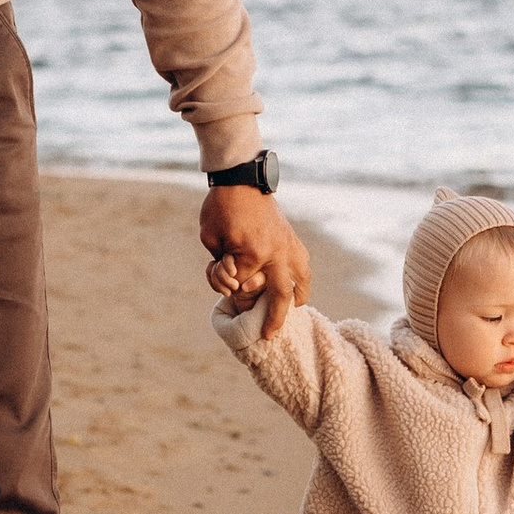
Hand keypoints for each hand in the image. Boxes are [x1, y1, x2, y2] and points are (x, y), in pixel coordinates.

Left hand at [202, 184, 309, 337]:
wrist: (240, 177)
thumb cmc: (220, 206)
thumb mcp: (210, 237)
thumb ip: (222, 263)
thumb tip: (236, 279)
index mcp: (254, 253)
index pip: (240, 284)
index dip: (223, 279)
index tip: (215, 266)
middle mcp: (277, 252)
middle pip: (281, 295)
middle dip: (275, 318)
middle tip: (269, 336)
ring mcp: (287, 243)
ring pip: (301, 278)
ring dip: (298, 297)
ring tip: (294, 310)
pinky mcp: (290, 236)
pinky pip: (303, 262)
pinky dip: (302, 276)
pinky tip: (298, 283)